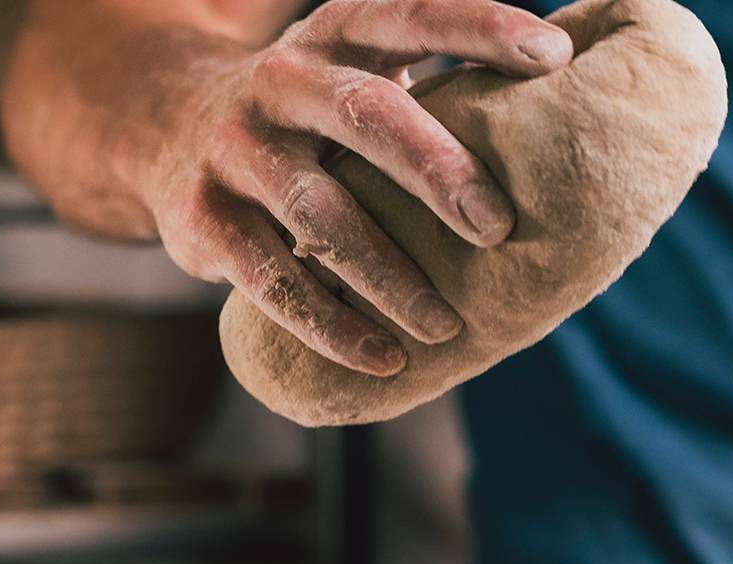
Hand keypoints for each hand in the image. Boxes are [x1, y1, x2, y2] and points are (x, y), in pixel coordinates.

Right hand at [143, 0, 572, 374]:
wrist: (160, 122)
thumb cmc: (310, 110)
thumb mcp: (358, 67)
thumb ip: (439, 81)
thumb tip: (572, 116)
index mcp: (336, 34)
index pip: (412, 12)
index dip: (481, 27)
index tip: (553, 57)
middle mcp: (282, 80)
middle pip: (368, 115)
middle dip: (439, 171)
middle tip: (499, 227)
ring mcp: (236, 149)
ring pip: (319, 214)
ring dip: (389, 276)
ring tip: (447, 325)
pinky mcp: (203, 218)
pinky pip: (271, 280)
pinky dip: (331, 325)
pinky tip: (384, 360)